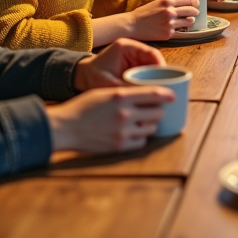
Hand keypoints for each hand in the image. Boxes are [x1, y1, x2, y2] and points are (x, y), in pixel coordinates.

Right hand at [46, 86, 172, 154]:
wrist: (64, 127)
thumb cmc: (83, 107)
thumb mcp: (104, 92)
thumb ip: (125, 94)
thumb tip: (147, 95)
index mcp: (120, 95)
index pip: (154, 94)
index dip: (167, 95)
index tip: (173, 96)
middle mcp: (125, 113)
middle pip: (157, 112)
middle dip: (158, 111)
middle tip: (155, 110)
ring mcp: (123, 131)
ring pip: (151, 128)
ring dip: (150, 125)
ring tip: (143, 122)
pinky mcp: (119, 146)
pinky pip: (141, 142)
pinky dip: (140, 138)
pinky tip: (134, 134)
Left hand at [74, 38, 164, 90]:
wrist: (81, 77)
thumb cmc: (92, 76)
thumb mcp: (108, 83)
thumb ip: (127, 87)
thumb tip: (145, 95)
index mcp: (126, 46)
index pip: (151, 52)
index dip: (161, 65)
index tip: (166, 79)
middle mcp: (133, 50)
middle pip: (154, 60)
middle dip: (161, 74)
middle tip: (166, 88)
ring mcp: (134, 58)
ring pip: (152, 67)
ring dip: (156, 79)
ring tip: (160, 92)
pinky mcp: (134, 66)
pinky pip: (147, 73)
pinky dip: (150, 82)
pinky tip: (152, 93)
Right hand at [123, 0, 199, 40]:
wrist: (132, 25)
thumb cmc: (143, 13)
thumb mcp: (157, 3)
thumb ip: (169, 3)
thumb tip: (183, 4)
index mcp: (167, 1)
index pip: (189, 0)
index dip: (195, 2)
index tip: (197, 3)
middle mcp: (170, 11)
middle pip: (192, 10)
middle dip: (196, 11)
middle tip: (196, 12)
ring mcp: (170, 23)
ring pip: (189, 22)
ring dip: (191, 21)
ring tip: (189, 21)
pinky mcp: (168, 34)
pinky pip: (180, 31)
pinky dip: (180, 29)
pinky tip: (179, 28)